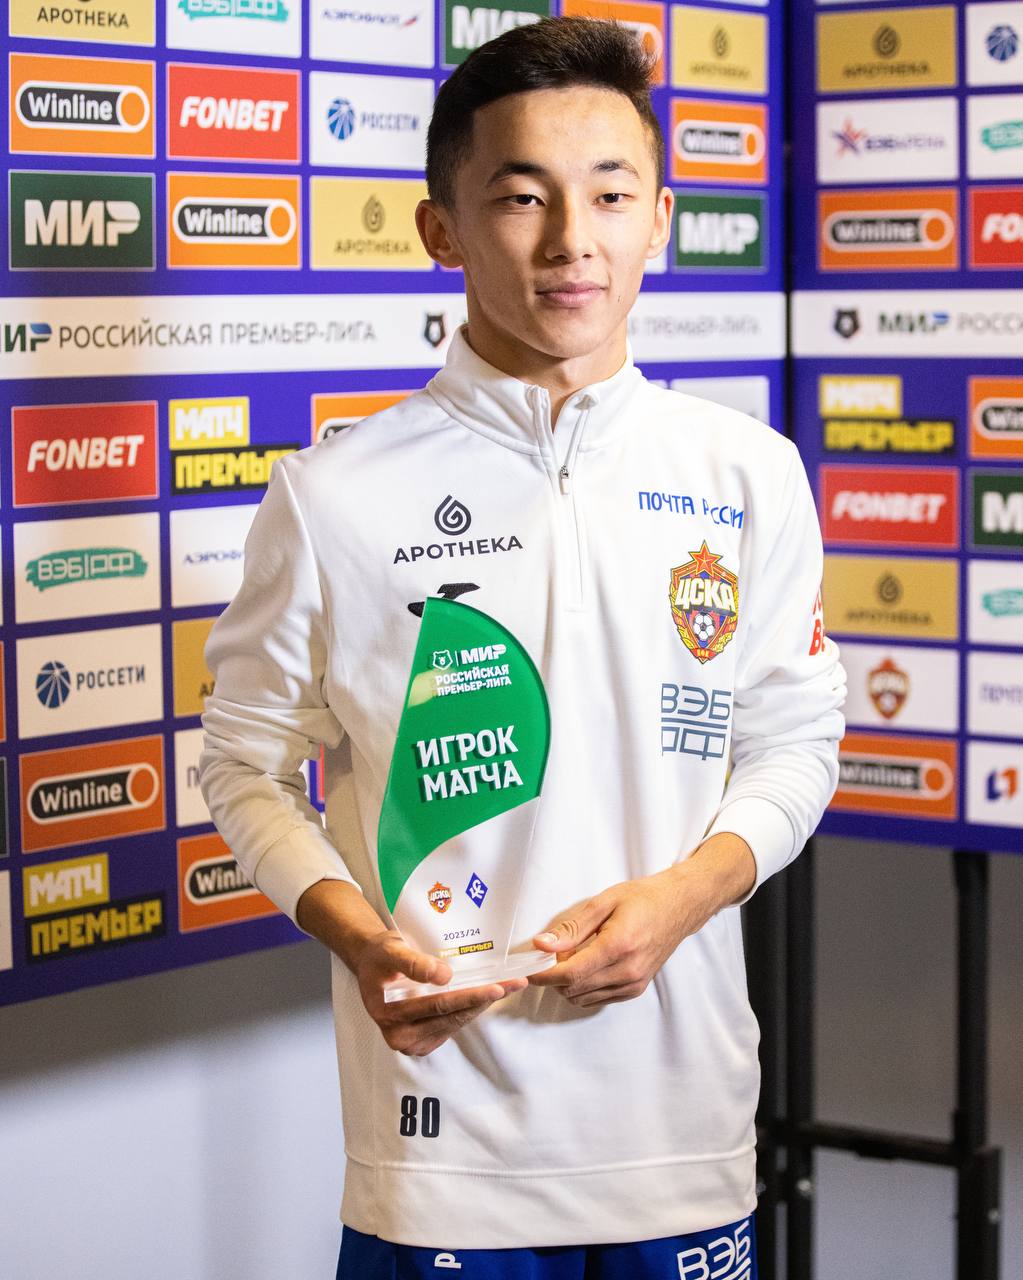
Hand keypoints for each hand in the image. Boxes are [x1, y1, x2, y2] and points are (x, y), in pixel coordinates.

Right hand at [296, 879, 524, 1056]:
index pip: (438, 1005)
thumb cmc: (381, 955)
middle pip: (451, 1017)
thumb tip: (444, 975)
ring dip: (481, 1005)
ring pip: (455, 1023)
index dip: (470, 996)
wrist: (371, 963)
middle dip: (484, 1000)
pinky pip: (451, 1025)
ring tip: (508, 986)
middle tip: (514, 984)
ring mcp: (411, 1042)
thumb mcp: (392, 950)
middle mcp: (400, 1035)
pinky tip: (486, 994)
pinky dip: (470, 1010)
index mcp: (390, 1014)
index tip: (496, 987)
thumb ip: (414, 963)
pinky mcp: (422, 1040)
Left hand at [527, 834, 755, 1007]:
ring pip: (584, 998)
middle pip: (575, 989)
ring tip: (571, 957)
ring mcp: (634, 983)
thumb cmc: (643, 898)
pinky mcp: (636, 989)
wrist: (679, 906)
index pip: (571, 973)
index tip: (529, 970)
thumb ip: (573, 927)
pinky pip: (598, 999)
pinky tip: (586, 967)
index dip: (544, 976)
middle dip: (554, 977)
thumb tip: (542, 944)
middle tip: (550, 955)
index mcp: (618, 946)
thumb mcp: (604, 902)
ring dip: (569, 984)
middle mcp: (628, 970)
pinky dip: (585, 988)